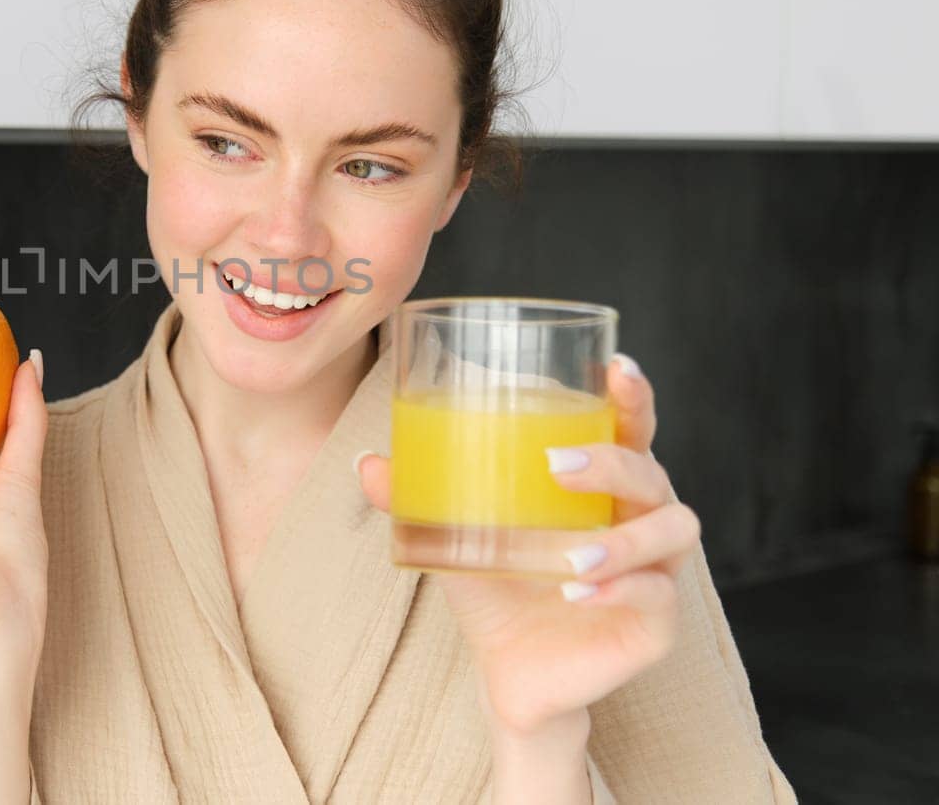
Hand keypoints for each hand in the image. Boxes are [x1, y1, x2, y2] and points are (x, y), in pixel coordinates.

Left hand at [355, 355, 701, 735]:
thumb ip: (415, 498)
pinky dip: (621, 589)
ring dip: (623, 539)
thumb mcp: (452, 536)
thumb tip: (366, 464)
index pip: (631, 429)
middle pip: (651, 473)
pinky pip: (656, 595)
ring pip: (671, 531)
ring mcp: (656, 569)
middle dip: (612, 464)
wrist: (506, 670)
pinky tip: (578, 592)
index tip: (618, 367)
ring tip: (571, 555)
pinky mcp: (656, 623)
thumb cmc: (495, 585)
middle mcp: (638, 519)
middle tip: (558, 466)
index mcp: (601, 485)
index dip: (634, 396)